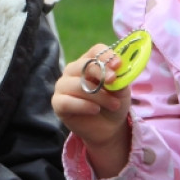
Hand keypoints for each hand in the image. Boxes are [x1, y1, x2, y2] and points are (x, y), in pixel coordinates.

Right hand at [52, 44, 133, 177]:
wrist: (109, 128)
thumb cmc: (113, 103)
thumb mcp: (122, 91)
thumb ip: (120, 79)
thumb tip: (117, 69)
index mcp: (89, 63)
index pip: (95, 51)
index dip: (106, 56)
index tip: (118, 65)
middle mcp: (73, 71)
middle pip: (83, 64)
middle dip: (100, 72)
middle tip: (113, 82)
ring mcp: (63, 86)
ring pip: (77, 84)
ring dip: (98, 95)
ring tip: (113, 104)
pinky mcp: (58, 103)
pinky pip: (67, 101)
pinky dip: (84, 105)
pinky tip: (95, 110)